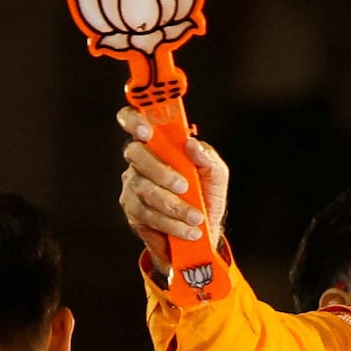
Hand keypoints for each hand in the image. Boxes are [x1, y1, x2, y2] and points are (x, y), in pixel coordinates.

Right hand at [117, 107, 228, 270]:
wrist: (205, 229)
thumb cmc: (207, 195)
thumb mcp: (216, 175)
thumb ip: (207, 158)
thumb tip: (192, 145)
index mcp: (160, 144)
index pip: (135, 121)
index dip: (134, 121)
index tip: (146, 132)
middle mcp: (141, 162)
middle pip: (136, 155)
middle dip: (161, 172)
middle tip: (184, 186)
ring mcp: (134, 186)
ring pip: (145, 190)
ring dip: (174, 206)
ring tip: (196, 217)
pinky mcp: (133, 212)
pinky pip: (148, 216)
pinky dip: (171, 224)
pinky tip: (187, 230)